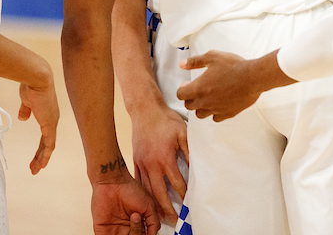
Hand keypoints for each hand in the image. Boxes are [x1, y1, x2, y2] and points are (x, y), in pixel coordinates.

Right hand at [18, 73, 58, 174]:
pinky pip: (50, 143)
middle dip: (41, 156)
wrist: (37, 78)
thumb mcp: (27, 101)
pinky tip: (42, 163)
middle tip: (35, 168)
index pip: (45, 135)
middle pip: (47, 143)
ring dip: (42, 158)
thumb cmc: (31, 86)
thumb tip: (23, 118)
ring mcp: (52, 122)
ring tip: (36, 170)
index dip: (40, 147)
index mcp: (47, 114)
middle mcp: (52, 119)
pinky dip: (46, 154)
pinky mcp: (50, 123)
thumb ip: (26, 110)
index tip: (35, 157)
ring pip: (49, 146)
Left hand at [92, 168, 160, 234]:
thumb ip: (153, 222)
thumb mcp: (149, 205)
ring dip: (130, 234)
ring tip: (133, 216)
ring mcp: (113, 230)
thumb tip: (154, 234)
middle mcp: (124, 229)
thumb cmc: (130, 188)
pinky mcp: (101, 230)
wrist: (113, 181)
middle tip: (137, 216)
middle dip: (138, 233)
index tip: (148, 231)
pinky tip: (120, 232)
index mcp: (135, 225)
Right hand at [130, 103, 188, 225]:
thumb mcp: (183, 133)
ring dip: (154, 204)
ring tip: (160, 216)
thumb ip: (189, 152)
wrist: (145, 111)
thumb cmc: (166, 121)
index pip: (176, 182)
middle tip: (174, 221)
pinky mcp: (136, 160)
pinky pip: (139, 181)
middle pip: (159, 193)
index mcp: (165, 158)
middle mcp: (151, 164)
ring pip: (147, 189)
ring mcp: (142, 163)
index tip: (189, 203)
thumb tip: (197, 168)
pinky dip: (143, 193)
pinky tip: (147, 200)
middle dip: (167, 208)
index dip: (184, 194)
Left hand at [177, 50, 266, 120]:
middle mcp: (205, 101)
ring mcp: (216, 109)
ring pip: (200, 114)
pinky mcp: (228, 114)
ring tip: (207, 97)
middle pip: (189, 106)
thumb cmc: (233, 66)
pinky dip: (214, 112)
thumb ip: (195, 61)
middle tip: (198, 89)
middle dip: (190, 98)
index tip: (189, 83)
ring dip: (201, 107)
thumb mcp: (212, 57)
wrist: (253, 77)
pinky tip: (219, 103)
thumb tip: (182, 64)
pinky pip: (215, 118)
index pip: (180, 95)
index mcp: (199, 88)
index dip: (183, 88)